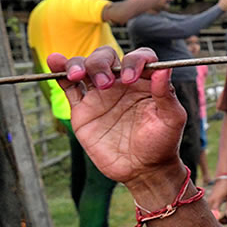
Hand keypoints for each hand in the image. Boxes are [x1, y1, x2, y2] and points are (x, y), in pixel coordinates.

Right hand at [48, 46, 185, 185]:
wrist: (143, 169)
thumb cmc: (162, 143)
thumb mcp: (171, 119)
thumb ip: (166, 94)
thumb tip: (164, 68)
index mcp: (145, 81)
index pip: (138, 57)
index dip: (134, 60)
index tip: (130, 78)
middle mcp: (121, 84)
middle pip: (106, 57)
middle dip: (101, 62)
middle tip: (105, 83)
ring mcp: (100, 95)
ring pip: (85, 67)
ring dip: (78, 64)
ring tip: (78, 75)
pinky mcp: (83, 110)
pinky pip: (69, 88)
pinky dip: (60, 72)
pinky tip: (55, 61)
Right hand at [207, 177, 226, 218]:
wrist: (223, 177)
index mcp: (217, 199)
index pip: (215, 213)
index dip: (219, 219)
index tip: (225, 221)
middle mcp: (211, 200)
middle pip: (211, 215)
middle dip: (219, 220)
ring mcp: (208, 200)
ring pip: (210, 213)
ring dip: (217, 217)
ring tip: (226, 218)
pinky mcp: (209, 200)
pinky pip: (209, 210)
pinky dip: (215, 213)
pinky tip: (222, 214)